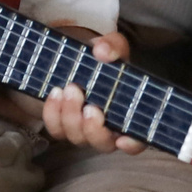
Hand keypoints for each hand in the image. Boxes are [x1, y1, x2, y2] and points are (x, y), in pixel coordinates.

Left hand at [35, 33, 143, 152]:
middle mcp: (110, 130)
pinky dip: (53, 114)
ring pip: (77, 138)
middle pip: (102, 143)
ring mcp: (86, 130)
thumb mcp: (114, 47)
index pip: (138, 141)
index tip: (122, 139)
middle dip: (91, 127)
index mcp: (131, 115)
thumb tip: (102, 51)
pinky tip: (54, 94)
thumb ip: (113, 47)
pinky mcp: (64, 126)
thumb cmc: (107, 60)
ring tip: (69, 89)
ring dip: (70, 116)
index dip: (132, 145)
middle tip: (84, 96)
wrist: (83, 60)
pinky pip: (56, 129)